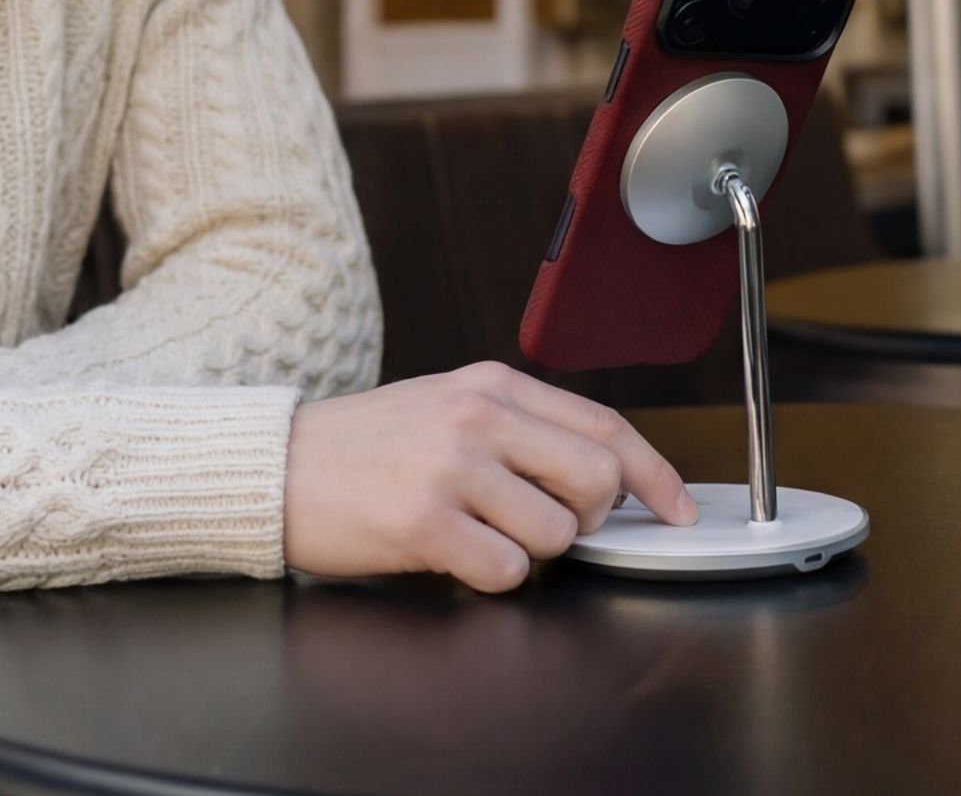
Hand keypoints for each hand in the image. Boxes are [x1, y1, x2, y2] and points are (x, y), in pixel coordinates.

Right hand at [283, 361, 697, 592]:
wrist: (280, 465)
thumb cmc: (370, 443)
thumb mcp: (450, 405)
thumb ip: (522, 427)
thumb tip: (602, 473)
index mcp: (494, 384)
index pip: (605, 424)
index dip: (654, 473)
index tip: (678, 508)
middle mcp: (481, 417)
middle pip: (598, 478)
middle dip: (592, 516)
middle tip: (556, 524)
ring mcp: (454, 468)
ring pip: (556, 534)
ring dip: (531, 550)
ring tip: (481, 530)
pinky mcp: (426, 523)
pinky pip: (506, 573)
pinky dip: (491, 576)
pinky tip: (453, 552)